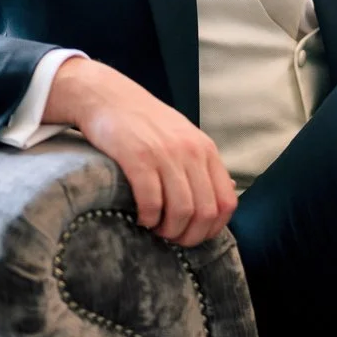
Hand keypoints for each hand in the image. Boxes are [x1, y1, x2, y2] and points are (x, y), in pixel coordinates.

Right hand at [43, 57, 237, 247]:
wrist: (109, 97)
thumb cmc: (146, 123)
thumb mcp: (184, 137)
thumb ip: (203, 164)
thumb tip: (226, 191)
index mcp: (206, 150)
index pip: (227, 202)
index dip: (213, 228)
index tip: (195, 236)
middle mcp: (191, 152)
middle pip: (205, 211)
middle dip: (189, 235)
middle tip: (171, 238)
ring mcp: (166, 154)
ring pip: (181, 210)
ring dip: (168, 230)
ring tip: (155, 229)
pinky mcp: (138, 157)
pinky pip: (151, 201)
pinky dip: (148, 218)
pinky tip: (141, 218)